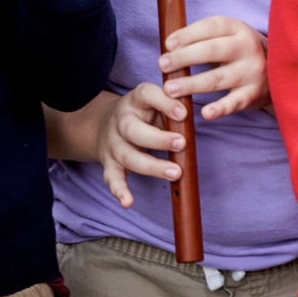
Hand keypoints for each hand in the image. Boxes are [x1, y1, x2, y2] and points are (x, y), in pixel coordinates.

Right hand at [96, 82, 189, 207]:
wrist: (105, 123)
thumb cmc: (144, 113)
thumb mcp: (157, 102)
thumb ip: (173, 107)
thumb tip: (192, 114)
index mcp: (135, 100)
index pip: (146, 94)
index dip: (164, 102)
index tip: (184, 113)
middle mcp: (120, 121)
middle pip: (133, 130)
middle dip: (158, 139)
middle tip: (182, 144)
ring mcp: (113, 143)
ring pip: (127, 155)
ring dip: (151, 166)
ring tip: (175, 173)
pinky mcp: (109, 163)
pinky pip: (112, 177)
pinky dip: (119, 190)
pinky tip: (128, 202)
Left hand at [159, 15, 268, 119]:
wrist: (277, 70)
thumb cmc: (239, 51)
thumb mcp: (228, 35)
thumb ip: (203, 37)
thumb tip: (169, 46)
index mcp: (239, 29)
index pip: (211, 27)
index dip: (187, 34)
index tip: (167, 44)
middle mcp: (248, 48)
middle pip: (212, 50)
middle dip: (184, 57)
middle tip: (162, 65)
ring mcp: (252, 71)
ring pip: (218, 78)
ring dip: (192, 84)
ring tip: (170, 89)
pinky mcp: (254, 93)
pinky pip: (235, 102)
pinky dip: (220, 108)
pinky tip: (205, 113)